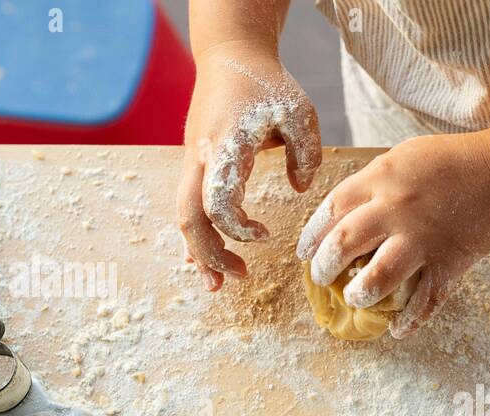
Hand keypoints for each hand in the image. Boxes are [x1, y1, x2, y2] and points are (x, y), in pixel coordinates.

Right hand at [177, 41, 321, 290]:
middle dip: (210, 254)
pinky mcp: (195, 164)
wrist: (230, 55)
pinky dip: (197, 235)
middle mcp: (200, 157)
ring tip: (217, 284)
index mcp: (225, 147)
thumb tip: (299, 189)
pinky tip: (205, 261)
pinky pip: (189, 206)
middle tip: (238, 277)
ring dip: (199, 252)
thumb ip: (306, 153)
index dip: (238, 228)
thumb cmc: (267, 83)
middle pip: (189, 217)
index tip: (266, 236)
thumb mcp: (299, 111)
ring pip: (183, 215)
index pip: (218, 201)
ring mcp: (193, 161)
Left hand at [295, 131, 489, 337]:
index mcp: (381, 178)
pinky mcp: (449, 263)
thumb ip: (371, 184)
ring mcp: (423, 240)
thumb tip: (342, 215)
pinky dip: (409, 322)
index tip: (303, 252)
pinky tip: (396, 330)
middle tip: (322, 278)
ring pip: (378, 278)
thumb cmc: (450, 161)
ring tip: (355, 298)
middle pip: (343, 244)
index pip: (330, 209)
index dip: (310, 235)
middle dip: (324, 267)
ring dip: (360, 294)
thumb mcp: (401, 157)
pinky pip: (425, 301)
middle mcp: (396, 209)